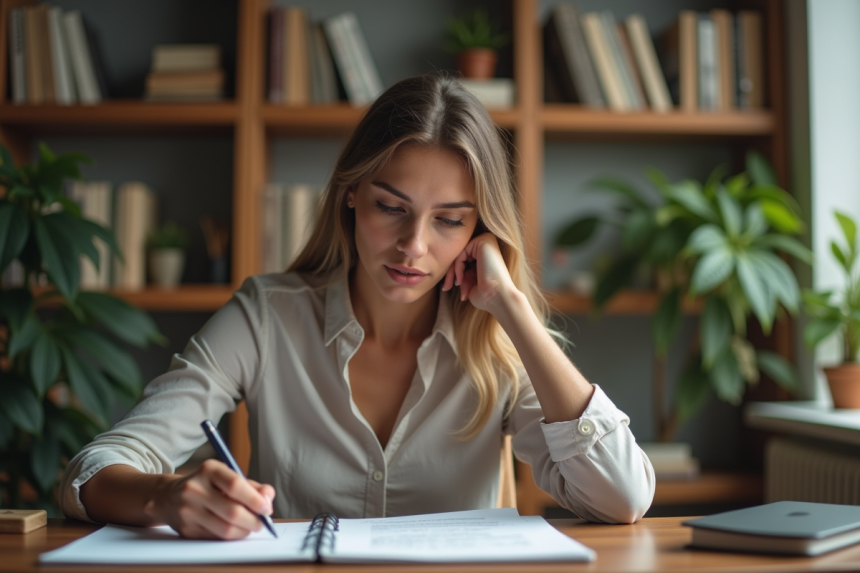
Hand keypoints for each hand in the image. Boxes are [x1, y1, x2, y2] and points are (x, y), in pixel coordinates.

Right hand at [147, 459, 274, 539]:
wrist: (167, 497)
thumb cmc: (206, 485)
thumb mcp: (226, 477)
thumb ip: (251, 486)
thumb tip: (268, 498)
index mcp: (208, 470)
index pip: (235, 485)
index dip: (255, 499)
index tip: (266, 508)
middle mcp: (195, 489)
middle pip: (232, 511)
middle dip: (253, 520)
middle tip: (262, 523)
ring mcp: (188, 510)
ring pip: (225, 529)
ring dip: (244, 531)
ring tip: (250, 527)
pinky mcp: (186, 529)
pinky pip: (216, 537)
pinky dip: (231, 536)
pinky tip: (235, 530)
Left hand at [442, 233, 517, 313]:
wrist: (498, 298)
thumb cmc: (486, 295)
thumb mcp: (469, 282)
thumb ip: (462, 273)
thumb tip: (448, 275)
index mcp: (488, 255)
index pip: (464, 260)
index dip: (454, 274)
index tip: (447, 287)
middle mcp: (489, 245)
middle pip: (461, 256)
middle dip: (451, 273)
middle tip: (445, 287)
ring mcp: (487, 240)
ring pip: (460, 253)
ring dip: (453, 271)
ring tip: (456, 285)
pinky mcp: (485, 240)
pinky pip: (462, 252)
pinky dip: (457, 267)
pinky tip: (461, 279)